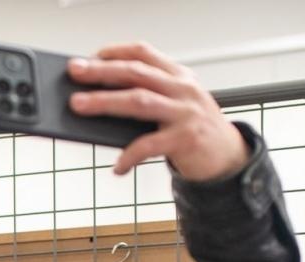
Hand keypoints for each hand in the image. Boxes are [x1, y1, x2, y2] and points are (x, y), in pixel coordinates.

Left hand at [66, 42, 248, 180]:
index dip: (116, 52)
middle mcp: (182, 89)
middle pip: (135, 73)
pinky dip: (130, 156)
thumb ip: (149, 98)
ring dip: (105, 102)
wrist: (229, 157)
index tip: (90, 56)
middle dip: (101, 71)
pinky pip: (149, 145)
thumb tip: (100, 100)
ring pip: (138, 101)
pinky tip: (118, 166)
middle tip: (75, 72)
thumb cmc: (195, 130)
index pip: (144, 53)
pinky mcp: (185, 139)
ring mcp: (185, 113)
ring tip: (79, 105)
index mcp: (178, 76)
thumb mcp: (176, 105)